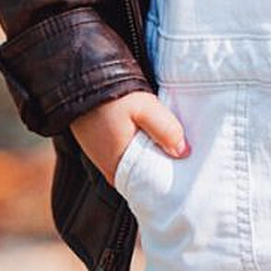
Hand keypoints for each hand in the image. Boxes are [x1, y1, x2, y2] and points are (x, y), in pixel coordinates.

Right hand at [70, 91, 189, 187]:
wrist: (81, 84)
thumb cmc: (111, 98)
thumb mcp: (144, 108)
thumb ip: (165, 130)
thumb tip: (184, 152)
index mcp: (121, 169)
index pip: (152, 185)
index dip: (172, 176)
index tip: (190, 168)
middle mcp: (113, 171)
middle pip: (147, 175)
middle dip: (166, 165)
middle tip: (187, 154)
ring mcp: (108, 161)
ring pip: (140, 165)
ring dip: (155, 154)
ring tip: (173, 143)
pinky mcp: (107, 149)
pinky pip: (132, 156)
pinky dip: (144, 147)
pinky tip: (155, 136)